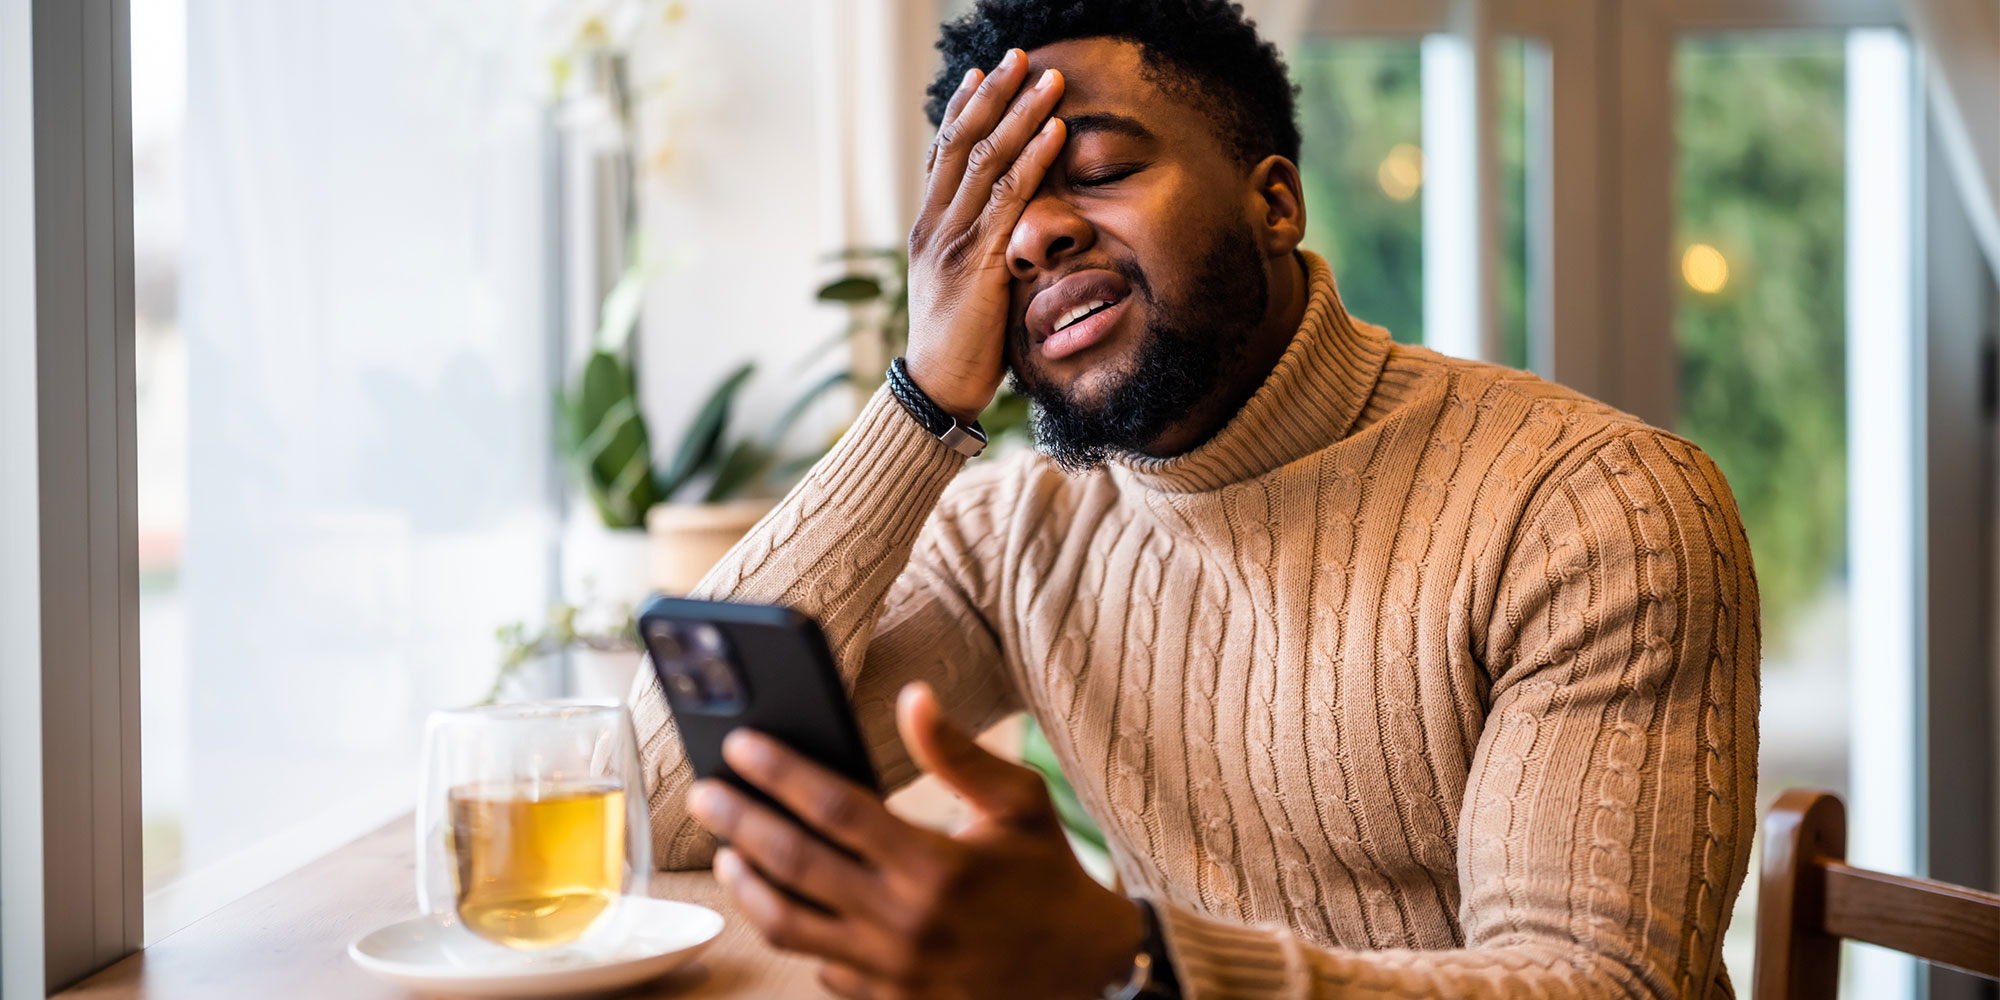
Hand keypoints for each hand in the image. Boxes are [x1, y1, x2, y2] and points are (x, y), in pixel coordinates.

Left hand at [687, 682, 1141, 999]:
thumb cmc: (1048, 876)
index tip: (742, 745)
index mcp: (936, 865)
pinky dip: (796, 933)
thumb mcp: (1020, 803)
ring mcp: (893, 971)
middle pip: (796, 864)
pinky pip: (821, 966)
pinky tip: (782, 902)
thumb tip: (914, 695)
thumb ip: (959, 753)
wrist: (1085, 972)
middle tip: (704, 792)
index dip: (780, 772)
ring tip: (728, 850)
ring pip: (790, 926)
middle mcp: (906, 922)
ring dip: (748, 885)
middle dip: (740, 821)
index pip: (835, 808)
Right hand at [904, 49, 1067, 419]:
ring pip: (986, 162)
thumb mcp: (961, 289)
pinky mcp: (977, 263)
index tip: (980, 74)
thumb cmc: (958, 347)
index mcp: (928, 230)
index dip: (960, 111)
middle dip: (993, 96)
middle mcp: (935, 227)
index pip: (941, 156)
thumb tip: (1006, 233)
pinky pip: (1009, 201)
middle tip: (1017, 56)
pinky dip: (1033, 160)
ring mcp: (953, 242)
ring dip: (1020, 115)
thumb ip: (977, 253)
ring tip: (1048, 80)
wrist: (937, 391)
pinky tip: (1054, 132)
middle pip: (962, 145)